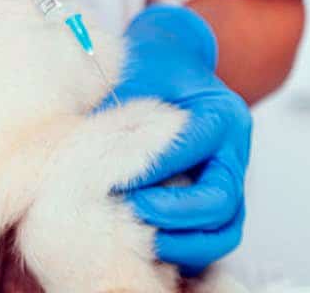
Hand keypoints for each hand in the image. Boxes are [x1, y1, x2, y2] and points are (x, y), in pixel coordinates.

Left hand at [106, 5, 252, 275]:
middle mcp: (234, 150)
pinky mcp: (217, 199)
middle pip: (221, 200)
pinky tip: (148, 246)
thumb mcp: (133, 72)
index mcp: (221, 113)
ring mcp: (229, 179)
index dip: (152, 168)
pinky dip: (187, 249)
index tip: (111, 175)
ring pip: (224, 229)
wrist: (169, 60)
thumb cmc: (147, 67)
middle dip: (172, 212)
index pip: (191, 149)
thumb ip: (117, 105)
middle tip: (130, 209)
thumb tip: (75, 141)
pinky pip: (215, 236)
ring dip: (183, 242)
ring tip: (140, 240)